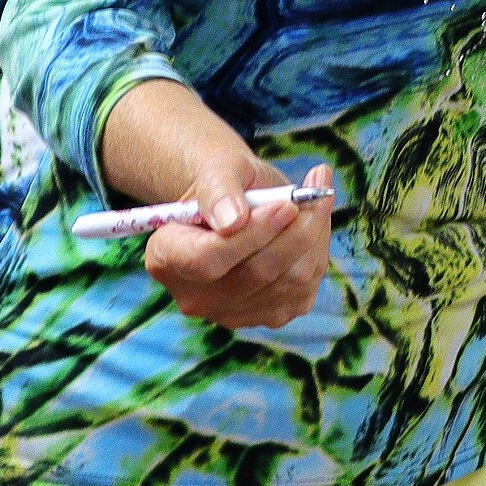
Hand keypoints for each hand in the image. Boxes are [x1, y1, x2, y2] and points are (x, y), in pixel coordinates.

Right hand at [142, 149, 333, 332]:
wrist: (243, 203)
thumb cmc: (227, 183)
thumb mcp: (219, 169)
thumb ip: (219, 190)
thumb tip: (232, 221)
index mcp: (166, 257)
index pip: (207, 260)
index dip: (252, 235)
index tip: (285, 204)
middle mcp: (195, 296)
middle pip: (255, 274)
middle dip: (295, 230)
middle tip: (314, 192)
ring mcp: (232, 313)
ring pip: (289, 281)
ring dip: (315, 236)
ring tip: (317, 197)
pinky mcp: (269, 316)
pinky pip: (306, 288)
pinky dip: (319, 251)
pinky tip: (314, 223)